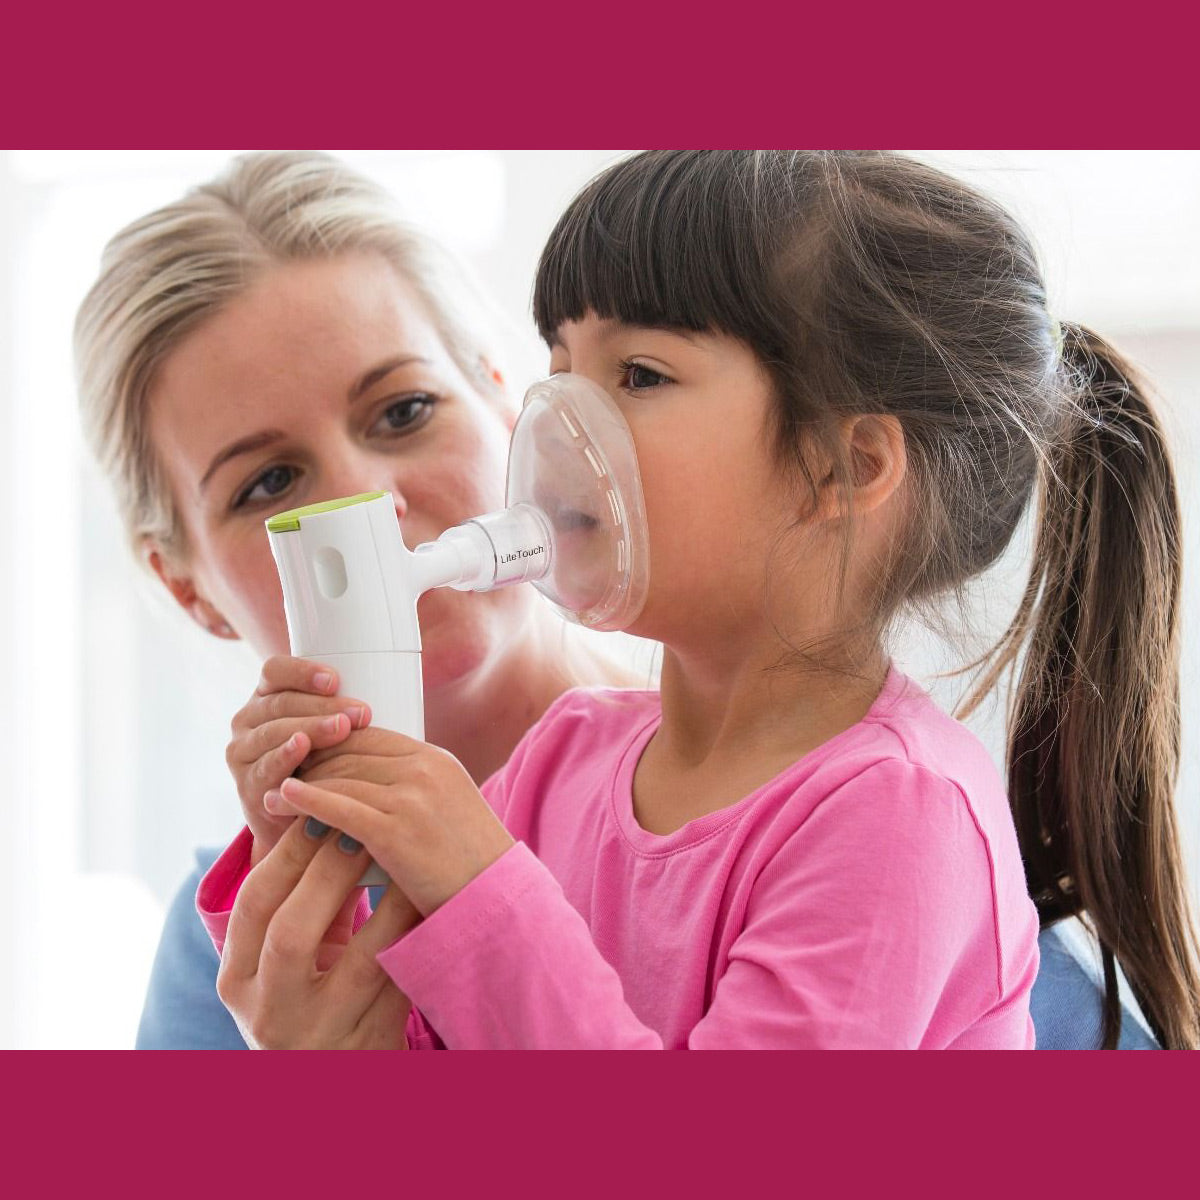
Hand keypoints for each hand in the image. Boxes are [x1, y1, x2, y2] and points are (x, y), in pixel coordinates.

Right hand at [216, 815, 418, 1049]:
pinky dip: (417, 940)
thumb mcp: (295, 953)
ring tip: (407, 858)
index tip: (320, 810)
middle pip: (291, 932)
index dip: (286, 854)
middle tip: (362, 828)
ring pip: (358, 963)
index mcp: (238, 980)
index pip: (253, 904)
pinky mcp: (370, 1047)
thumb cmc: (317, 990)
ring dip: (387, 903)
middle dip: (328, 872)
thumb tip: (330, 811)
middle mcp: (270, 1012)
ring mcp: (320, 1036)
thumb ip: (307, 898)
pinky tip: (432, 904)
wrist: (338, 1078)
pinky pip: (401, 985)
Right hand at [225, 656, 371, 860]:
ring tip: (341, 728)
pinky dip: (284, 757)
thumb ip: (343, 710)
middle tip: (360, 712)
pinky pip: (264, 767)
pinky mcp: (246, 785)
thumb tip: (392, 689)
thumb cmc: (325, 763)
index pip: (276, 671)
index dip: (302, 671)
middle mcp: (249, 719)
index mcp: (268, 696)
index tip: (336, 679)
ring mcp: (243, 752)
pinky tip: (302, 748)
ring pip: (272, 732)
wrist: (301, 819)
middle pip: (281, 703)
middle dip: (322, 706)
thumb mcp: (331, 730)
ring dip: (310, 729)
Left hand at [264, 729, 514, 916]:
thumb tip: (367, 788)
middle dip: (311, 763)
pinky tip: (282, 800)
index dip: (332, 745)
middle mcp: (426, 770)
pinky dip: (306, 800)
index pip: (370, 737)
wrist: (494, 902)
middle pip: (351, 753)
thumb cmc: (467, 865)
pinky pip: (340, 808)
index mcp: (437, 760)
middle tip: (278, 777)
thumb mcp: (447, 810)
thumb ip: (412, 792)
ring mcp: (413, 798)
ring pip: (341, 778)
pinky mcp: (397, 831)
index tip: (305, 761)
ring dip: (300, 783)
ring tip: (271, 797)